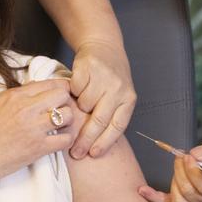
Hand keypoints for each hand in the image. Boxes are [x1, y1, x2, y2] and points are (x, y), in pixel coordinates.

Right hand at [0, 79, 74, 185]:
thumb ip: (14, 95)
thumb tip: (32, 88)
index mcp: (15, 96)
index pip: (49, 83)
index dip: (60, 88)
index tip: (61, 94)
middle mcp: (26, 109)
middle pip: (63, 95)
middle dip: (65, 101)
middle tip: (61, 110)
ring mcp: (34, 128)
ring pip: (68, 115)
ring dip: (68, 121)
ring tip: (61, 127)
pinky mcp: (38, 148)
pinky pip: (66, 139)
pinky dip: (67, 139)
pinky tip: (59, 140)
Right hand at [69, 40, 135, 158]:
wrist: (103, 46)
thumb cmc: (110, 77)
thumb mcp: (118, 95)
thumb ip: (110, 114)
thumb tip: (94, 144)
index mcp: (128, 99)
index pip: (117, 126)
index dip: (104, 143)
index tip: (93, 154)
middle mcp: (118, 89)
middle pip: (99, 120)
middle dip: (85, 139)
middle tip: (76, 152)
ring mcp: (103, 78)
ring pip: (84, 105)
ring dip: (78, 107)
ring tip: (79, 102)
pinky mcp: (88, 68)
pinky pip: (74, 89)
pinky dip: (72, 91)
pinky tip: (76, 87)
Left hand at [138, 141, 201, 201]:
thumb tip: (195, 154)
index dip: (194, 170)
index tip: (190, 156)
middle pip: (189, 191)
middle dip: (182, 170)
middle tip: (183, 156)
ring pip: (179, 198)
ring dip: (175, 178)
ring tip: (180, 165)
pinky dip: (154, 198)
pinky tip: (144, 191)